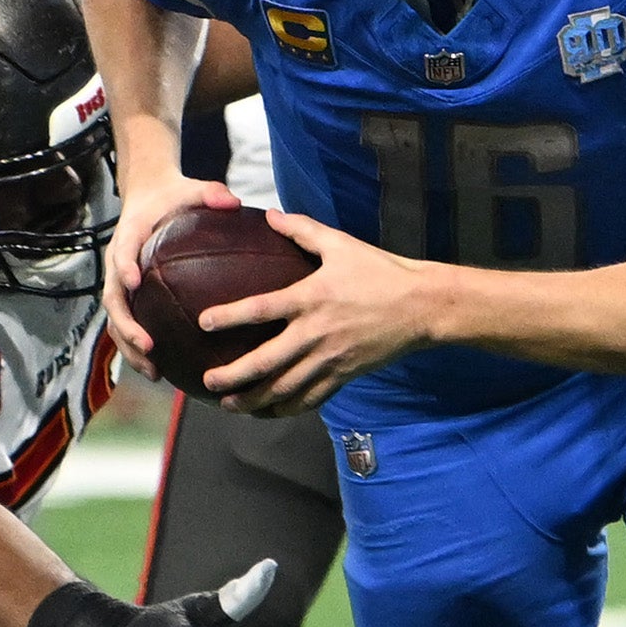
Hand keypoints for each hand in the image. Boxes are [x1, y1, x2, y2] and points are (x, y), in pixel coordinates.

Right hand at [103, 173, 239, 373]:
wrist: (149, 195)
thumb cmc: (174, 195)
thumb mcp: (194, 187)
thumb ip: (211, 193)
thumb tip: (233, 202)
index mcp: (129, 235)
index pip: (122, 253)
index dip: (125, 267)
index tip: (134, 282)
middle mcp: (118, 264)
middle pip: (114, 299)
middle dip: (127, 326)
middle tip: (149, 345)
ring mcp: (121, 283)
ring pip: (116, 321)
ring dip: (130, 348)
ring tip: (153, 372)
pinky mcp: (129, 297)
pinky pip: (128, 326)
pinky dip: (138, 351)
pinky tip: (161, 372)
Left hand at [201, 210, 438, 417]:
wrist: (421, 306)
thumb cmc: (380, 272)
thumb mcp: (340, 244)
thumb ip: (302, 230)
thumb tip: (270, 215)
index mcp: (311, 298)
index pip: (260, 310)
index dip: (230, 316)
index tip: (204, 322)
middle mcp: (316, 333)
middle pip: (266, 362)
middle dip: (233, 376)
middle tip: (207, 382)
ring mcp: (330, 359)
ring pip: (284, 388)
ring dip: (254, 400)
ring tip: (229, 405)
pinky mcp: (344, 375)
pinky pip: (310, 399)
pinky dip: (287, 409)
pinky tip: (269, 412)